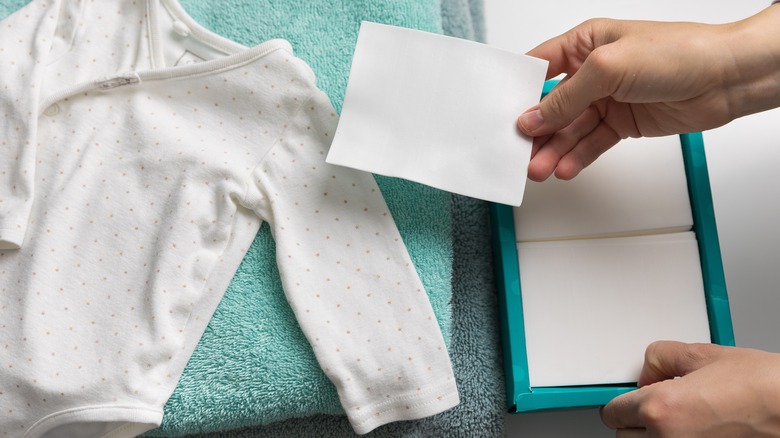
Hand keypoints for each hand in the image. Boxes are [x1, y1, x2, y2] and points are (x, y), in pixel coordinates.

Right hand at [518, 5, 779, 180]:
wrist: (727, 78)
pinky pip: (592, 143)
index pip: (540, 69)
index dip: (519, 92)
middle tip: (520, 152)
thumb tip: (534, 117)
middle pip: (552, 105)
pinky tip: (564, 168)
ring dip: (553, 150)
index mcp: (584, 43)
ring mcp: (608, 99)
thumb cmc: (678, 52)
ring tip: (538, 168)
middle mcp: (593, 72)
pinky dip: (577, 157)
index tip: (503, 116)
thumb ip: (567, 96)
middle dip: (536, 130)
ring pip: (570, 130)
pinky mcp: (623, 123)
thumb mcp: (609, 67)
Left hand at [600, 340, 779, 436]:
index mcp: (660, 409)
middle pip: (623, 436)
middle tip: (653, 407)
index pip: (611, 412)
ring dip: (650, 435)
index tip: (626, 400)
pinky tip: (689, 430)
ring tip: (675, 419)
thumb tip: (647, 372)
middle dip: (635, 420)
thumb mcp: (699, 355)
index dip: (620, 402)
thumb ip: (659, 359)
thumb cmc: (758, 386)